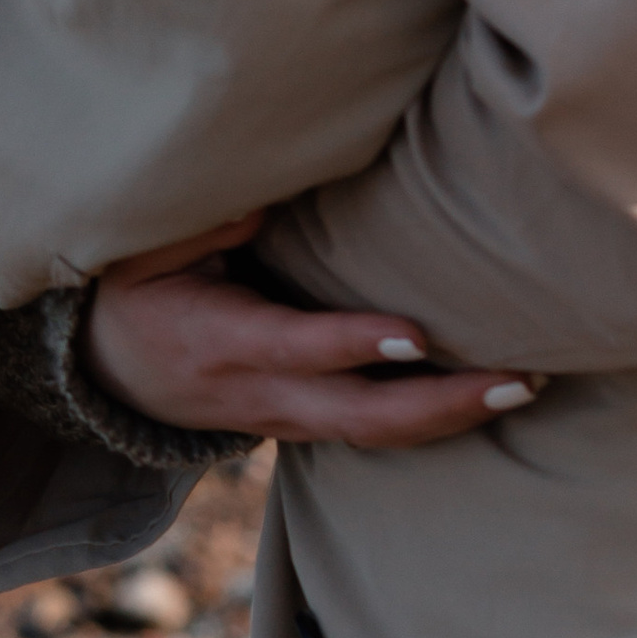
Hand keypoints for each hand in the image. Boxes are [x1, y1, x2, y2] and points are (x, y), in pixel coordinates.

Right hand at [83, 213, 542, 450]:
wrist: (114, 377)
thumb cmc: (136, 296)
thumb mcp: (139, 252)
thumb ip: (198, 225)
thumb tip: (264, 202)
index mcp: (220, 343)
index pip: (296, 349)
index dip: (354, 345)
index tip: (417, 332)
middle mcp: (262, 394)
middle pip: (360, 417)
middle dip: (441, 404)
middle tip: (515, 380)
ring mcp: (289, 420)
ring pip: (377, 435)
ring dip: (452, 417)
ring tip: (522, 385)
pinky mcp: (308, 425)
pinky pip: (376, 433)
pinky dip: (432, 420)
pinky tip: (485, 395)